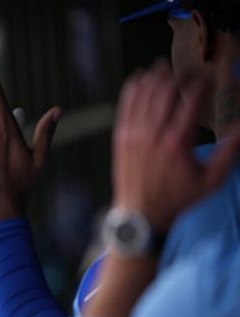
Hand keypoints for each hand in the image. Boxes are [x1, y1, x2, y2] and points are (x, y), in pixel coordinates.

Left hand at [112, 61, 239, 231]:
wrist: (140, 216)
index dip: (203, 82)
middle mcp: (153, 134)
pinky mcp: (121, 138)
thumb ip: (230, 152)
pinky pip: (126, 106)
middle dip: (179, 75)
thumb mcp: (212, 180)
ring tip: (165, 67)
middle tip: (188, 71)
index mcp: (177, 142)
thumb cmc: (176, 199)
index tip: (210, 77)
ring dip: (155, 77)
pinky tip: (140, 79)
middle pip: (166, 90)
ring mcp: (134, 135)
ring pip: (144, 94)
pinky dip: (133, 89)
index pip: (191, 99)